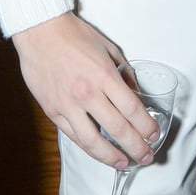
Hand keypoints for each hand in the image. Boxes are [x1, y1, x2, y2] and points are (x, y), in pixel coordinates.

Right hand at [12, 12, 160, 168]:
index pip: (132, 108)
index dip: (146, 126)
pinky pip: (73, 135)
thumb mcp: (108, 48)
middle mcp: (88, 93)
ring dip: (111, 156)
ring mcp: (68, 105)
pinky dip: (88, 147)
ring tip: (124, 162)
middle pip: (117, 128)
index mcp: (105, 75)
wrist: (41, 32)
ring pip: (93, 140)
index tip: (154, 135)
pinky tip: (98, 152)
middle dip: (136, 146)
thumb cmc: (76, 36)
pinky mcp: (53, 111)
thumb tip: (135, 92)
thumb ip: (124, 72)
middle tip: (146, 156)